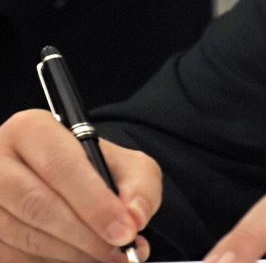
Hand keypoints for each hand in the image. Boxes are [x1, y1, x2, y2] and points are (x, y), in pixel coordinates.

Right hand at [0, 109, 159, 262]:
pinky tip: (77, 257)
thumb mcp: (127, 165)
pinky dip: (50, 262)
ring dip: (71, 253)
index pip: (61, 166)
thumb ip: (138, 186)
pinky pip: (12, 256)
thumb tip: (135, 217)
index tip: (125, 231)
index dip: (95, 203)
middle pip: (37, 204)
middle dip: (85, 235)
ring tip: (106, 256)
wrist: (69, 183)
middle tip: (119, 252)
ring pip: (24, 235)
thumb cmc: (95, 169)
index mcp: (31, 130)